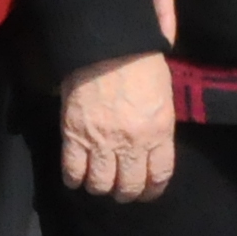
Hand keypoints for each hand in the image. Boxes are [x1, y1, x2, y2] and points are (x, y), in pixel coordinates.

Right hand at [60, 54, 178, 201]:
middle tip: (121, 188)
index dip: (152, 189)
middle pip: (129, 186)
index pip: (159, 175)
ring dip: (100, 188)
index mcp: (159, 131)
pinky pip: (73, 170)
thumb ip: (160, 122)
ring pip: (101, 184)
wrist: (106, 42)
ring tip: (99, 182)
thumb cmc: (141, 60)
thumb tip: (157, 141)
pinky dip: (73, 179)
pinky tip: (76, 178)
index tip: (147, 191)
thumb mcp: (163, 92)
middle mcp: (132, 143)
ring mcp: (102, 141)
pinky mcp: (75, 134)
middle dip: (126, 192)